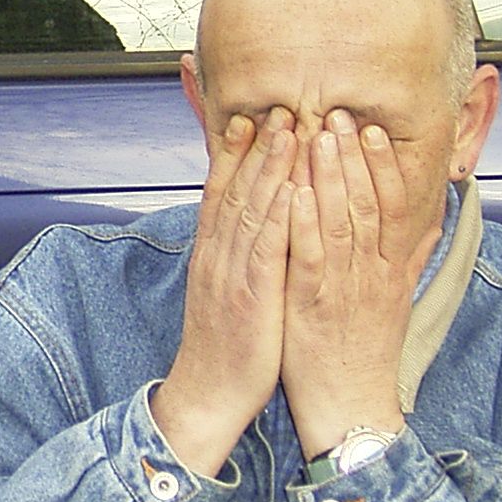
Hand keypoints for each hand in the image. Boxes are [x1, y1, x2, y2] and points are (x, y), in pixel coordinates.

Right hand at [153, 108, 296, 475]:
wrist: (208, 393)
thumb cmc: (227, 347)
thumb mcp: (226, 294)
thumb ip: (236, 258)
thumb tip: (249, 231)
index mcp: (211, 256)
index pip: (220, 194)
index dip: (234, 154)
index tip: (249, 119)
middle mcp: (216, 257)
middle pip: (236, 191)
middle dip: (257, 147)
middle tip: (276, 107)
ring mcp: (230, 274)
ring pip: (252, 210)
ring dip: (271, 167)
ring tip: (289, 130)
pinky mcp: (249, 297)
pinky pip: (266, 249)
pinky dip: (278, 215)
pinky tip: (293, 188)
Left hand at [281, 109, 427, 455]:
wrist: (349, 402)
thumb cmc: (362, 346)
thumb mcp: (393, 295)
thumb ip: (407, 254)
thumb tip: (430, 217)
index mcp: (390, 268)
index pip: (394, 205)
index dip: (384, 164)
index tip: (373, 128)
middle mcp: (373, 273)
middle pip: (369, 203)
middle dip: (354, 156)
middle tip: (340, 114)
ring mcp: (344, 289)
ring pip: (341, 223)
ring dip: (330, 176)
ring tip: (318, 136)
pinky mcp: (313, 307)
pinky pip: (310, 260)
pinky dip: (305, 224)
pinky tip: (296, 193)